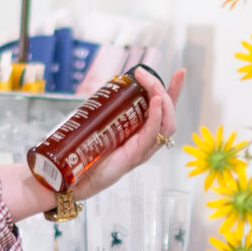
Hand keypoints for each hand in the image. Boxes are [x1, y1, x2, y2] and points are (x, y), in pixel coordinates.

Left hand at [80, 64, 184, 198]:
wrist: (71, 178)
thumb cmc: (85, 154)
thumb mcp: (100, 126)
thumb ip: (106, 112)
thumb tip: (103, 90)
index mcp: (142, 132)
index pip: (164, 109)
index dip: (174, 91)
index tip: (180, 71)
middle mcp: (147, 141)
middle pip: (168, 113)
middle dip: (163, 88)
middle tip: (143, 73)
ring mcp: (143, 149)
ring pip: (166, 123)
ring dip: (162, 99)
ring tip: (152, 85)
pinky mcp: (135, 156)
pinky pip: (152, 134)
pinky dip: (157, 116)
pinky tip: (156, 102)